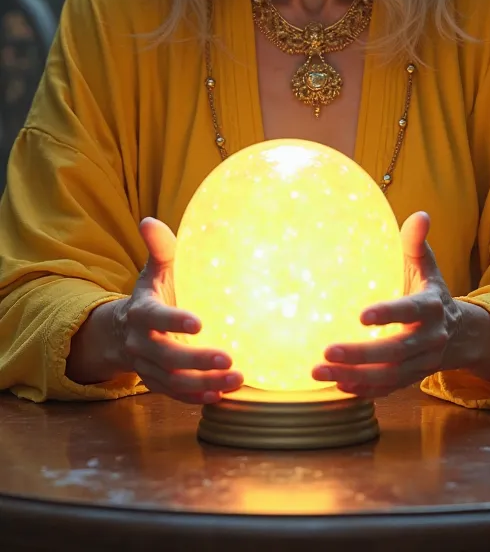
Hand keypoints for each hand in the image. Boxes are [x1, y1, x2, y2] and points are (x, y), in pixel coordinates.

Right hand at [113, 217, 242, 403]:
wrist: (122, 332)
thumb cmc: (149, 294)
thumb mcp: (152, 270)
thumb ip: (158, 248)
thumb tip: (149, 220)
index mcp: (141, 313)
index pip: (155, 319)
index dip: (174, 322)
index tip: (199, 323)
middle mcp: (141, 344)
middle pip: (166, 357)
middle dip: (196, 360)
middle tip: (229, 359)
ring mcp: (148, 367)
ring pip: (173, 381)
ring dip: (204, 383)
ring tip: (237, 379)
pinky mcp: (157, 383)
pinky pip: (175, 395)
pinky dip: (195, 398)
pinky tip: (220, 397)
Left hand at [311, 211, 465, 397]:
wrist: (458, 333)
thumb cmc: (429, 290)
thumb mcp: (426, 265)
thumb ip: (416, 243)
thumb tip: (419, 215)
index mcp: (432, 307)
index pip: (411, 311)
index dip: (389, 314)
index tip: (361, 316)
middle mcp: (430, 339)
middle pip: (396, 351)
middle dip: (361, 354)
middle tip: (327, 350)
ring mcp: (421, 363)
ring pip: (388, 376)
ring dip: (353, 377)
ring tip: (318, 371)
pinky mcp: (410, 379)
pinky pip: (386, 390)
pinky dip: (363, 391)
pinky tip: (336, 386)